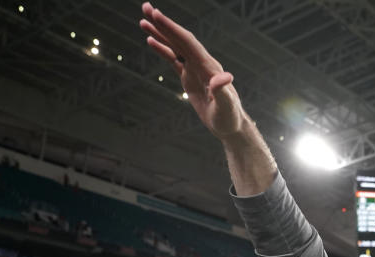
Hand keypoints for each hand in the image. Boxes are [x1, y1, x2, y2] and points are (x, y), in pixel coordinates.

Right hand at [140, 3, 244, 139]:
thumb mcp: (226, 107)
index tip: (156, 15)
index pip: (188, 42)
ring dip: (161, 33)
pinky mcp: (190, 77)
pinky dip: (163, 49)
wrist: (231, 126)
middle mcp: (202, 64)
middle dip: (164, 24)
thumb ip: (223, 92)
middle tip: (146, 8)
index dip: (172, 28)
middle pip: (180, 39)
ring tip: (143, 20)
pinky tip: (151, 41)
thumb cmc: (230, 118)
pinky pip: (174, 59)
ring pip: (176, 46)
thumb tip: (224, 77)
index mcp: (208, 67)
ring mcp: (196, 69)